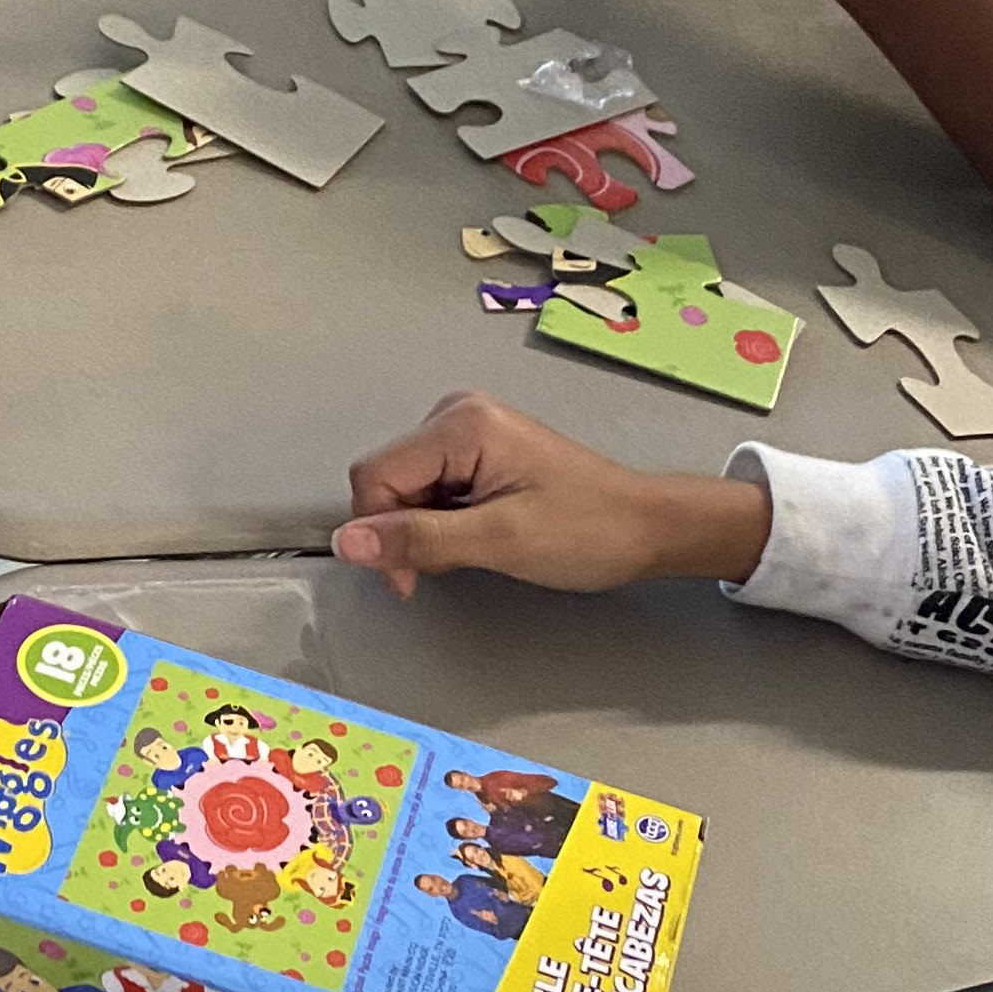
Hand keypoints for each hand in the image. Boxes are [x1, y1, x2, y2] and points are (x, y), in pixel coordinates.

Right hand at [333, 391, 769, 596]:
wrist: (644, 527)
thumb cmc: (587, 529)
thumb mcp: (498, 540)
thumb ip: (419, 538)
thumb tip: (348, 542)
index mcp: (462, 424)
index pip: (375, 476)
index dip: (379, 531)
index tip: (408, 577)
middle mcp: (458, 414)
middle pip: (387, 479)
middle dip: (404, 531)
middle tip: (449, 565)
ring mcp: (469, 430)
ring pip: (406, 487)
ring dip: (424, 529)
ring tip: (475, 547)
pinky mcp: (479, 450)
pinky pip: (431, 487)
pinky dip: (441, 521)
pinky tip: (478, 534)